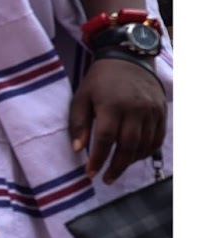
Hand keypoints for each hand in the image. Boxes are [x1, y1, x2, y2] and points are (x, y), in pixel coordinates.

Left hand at [69, 58, 166, 183]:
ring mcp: (151, 110)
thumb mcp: (81, 97)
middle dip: (116, 166)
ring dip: (131, 161)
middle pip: (128, 145)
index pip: (105, 139)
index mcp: (111, 105)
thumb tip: (77, 150)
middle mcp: (135, 109)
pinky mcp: (161, 111)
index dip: (98, 159)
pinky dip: (146, 151)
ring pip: (144, 144)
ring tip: (117, 169)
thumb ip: (78, 123)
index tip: (90, 174)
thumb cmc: (99, 81)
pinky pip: (157, 138)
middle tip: (106, 179)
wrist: (128, 58)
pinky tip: (133, 157)